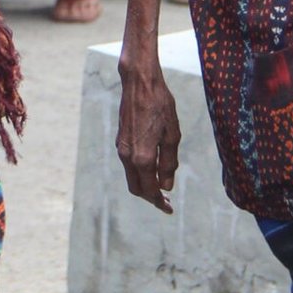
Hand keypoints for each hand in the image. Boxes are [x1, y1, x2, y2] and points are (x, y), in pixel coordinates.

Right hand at [117, 53, 180, 212]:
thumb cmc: (160, 105)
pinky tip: (152, 167)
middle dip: (150, 197)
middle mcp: (128, 156)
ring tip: (161, 184)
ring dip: (145, 184)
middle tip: (166, 201)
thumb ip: (169, 163)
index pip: (150, 190)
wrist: (139, 83)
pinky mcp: (120, 140)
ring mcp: (121, 148)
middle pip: (136, 188)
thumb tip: (166, 185)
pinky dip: (140, 172)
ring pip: (131, 176)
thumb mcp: (172, 135)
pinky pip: (129, 164)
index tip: (169, 209)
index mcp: (142, 157)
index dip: (160, 202)